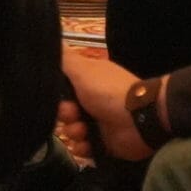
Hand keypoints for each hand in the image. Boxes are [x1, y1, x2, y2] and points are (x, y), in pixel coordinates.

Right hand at [61, 47, 155, 161]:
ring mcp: (97, 122)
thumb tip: (52, 43)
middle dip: (65, 115)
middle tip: (74, 114)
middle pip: (64, 111)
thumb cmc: (109, 92)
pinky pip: (82, 147)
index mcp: (88, 81)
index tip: (57, 95)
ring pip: (71, 130)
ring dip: (74, 132)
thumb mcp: (84, 69)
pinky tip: (88, 143)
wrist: (139, 121)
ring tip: (84, 131)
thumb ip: (64, 58)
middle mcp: (91, 100)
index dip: (56, 93)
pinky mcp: (102, 143)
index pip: (62, 87)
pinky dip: (83, 147)